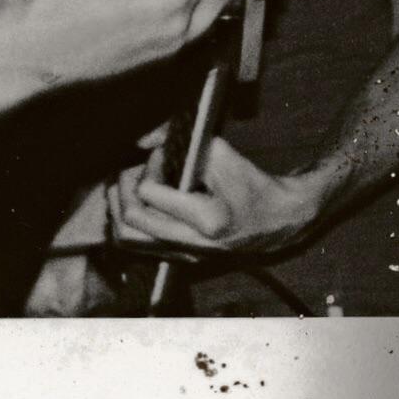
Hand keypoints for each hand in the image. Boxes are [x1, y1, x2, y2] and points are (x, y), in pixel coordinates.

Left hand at [109, 135, 326, 257]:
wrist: (279, 221)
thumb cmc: (251, 184)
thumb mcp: (220, 153)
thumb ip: (180, 142)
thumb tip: (143, 140)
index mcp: (206, 221)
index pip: (149, 194)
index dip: (148, 166)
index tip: (161, 154)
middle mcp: (192, 245)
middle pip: (129, 223)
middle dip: (122, 188)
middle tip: (133, 169)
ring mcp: (186, 256)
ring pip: (127, 240)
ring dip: (118, 208)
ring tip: (129, 185)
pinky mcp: (182, 259)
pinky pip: (139, 246)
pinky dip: (128, 222)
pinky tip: (136, 202)